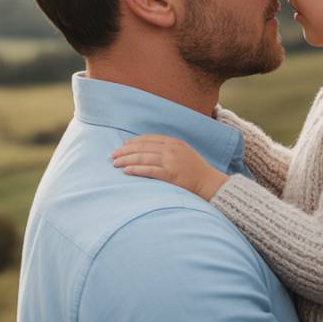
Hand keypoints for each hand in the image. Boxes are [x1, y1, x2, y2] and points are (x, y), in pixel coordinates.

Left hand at [111, 135, 229, 200]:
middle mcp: (172, 149)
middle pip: (143, 147)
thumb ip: (167, 149)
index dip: (134, 142)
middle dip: (125, 151)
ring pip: (143, 158)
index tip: (123, 146)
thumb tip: (146, 149)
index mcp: (174, 142)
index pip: (148, 139)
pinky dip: (137, 170)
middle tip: (113, 155)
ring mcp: (172, 162)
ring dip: (127, 160)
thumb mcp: (183, 152)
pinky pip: (150, 171)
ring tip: (115, 163)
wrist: (209, 182)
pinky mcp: (171, 175)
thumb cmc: (195, 169)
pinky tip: (126, 171)